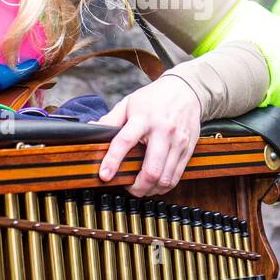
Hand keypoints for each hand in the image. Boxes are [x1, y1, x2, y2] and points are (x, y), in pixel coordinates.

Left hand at [94, 76, 201, 196]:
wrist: (186, 90)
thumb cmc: (154, 98)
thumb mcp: (129, 103)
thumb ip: (110, 119)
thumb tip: (91, 129)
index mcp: (143, 118)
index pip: (125, 141)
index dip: (113, 161)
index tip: (104, 175)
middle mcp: (163, 131)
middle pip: (151, 169)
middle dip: (137, 187)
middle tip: (127, 188)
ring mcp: (178, 141)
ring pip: (165, 178)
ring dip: (150, 190)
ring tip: (141, 188)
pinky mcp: (188, 149)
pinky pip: (177, 176)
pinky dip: (164, 186)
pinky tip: (155, 184)